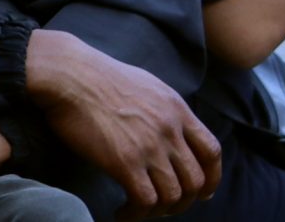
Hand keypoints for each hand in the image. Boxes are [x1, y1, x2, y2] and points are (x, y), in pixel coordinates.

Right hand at [22, 29, 220, 219]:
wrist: (73, 76)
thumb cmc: (102, 79)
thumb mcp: (148, 87)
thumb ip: (165, 110)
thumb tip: (172, 132)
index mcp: (177, 109)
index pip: (211, 151)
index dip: (212, 179)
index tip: (203, 194)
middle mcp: (170, 129)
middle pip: (196, 180)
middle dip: (184, 202)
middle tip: (163, 208)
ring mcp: (149, 146)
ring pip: (173, 196)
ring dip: (158, 212)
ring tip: (138, 210)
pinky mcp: (125, 161)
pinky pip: (145, 201)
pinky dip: (136, 214)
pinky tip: (121, 212)